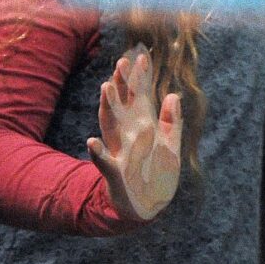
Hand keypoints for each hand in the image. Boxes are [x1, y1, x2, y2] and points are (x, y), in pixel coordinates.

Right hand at [87, 47, 182, 222]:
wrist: (147, 207)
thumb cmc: (157, 175)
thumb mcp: (170, 146)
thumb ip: (172, 121)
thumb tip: (173, 94)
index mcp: (143, 129)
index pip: (140, 99)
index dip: (141, 79)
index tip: (143, 56)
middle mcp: (128, 137)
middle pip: (123, 106)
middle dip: (122, 85)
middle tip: (121, 62)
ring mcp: (120, 154)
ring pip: (111, 127)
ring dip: (108, 108)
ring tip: (105, 88)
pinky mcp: (116, 174)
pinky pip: (104, 163)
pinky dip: (98, 153)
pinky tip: (91, 142)